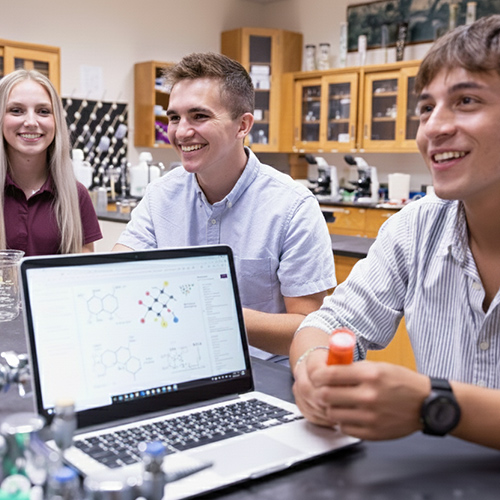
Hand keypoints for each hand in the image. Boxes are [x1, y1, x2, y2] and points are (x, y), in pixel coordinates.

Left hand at [293, 355, 429, 440]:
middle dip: (321, 391)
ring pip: (332, 413)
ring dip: (331, 407)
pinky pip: (345, 428)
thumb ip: (352, 368)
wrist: (426, 404)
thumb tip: (327, 368)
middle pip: (325, 395)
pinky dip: (343, 421)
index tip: (316, 376)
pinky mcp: (373, 433)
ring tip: (338, 402)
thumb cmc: (401, 382)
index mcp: (369, 374)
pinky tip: (350, 414)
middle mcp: (369, 395)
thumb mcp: (378, 366)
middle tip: (323, 390)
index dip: (317, 375)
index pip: (329, 375)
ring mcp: (370, 416)